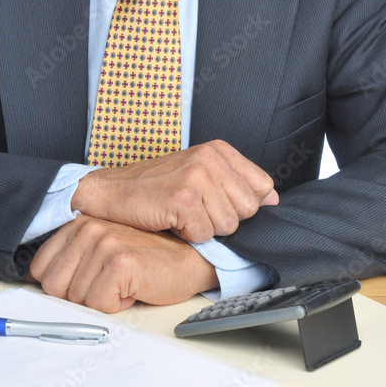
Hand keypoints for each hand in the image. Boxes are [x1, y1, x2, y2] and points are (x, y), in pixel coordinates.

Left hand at [27, 215, 217, 312]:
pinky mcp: (120, 262)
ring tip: (124, 283)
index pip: (40, 269)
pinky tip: (134, 288)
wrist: (189, 258)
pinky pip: (99, 305)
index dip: (64, 287)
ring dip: (103, 300)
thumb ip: (70, 259)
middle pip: (54, 287)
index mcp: (78, 222)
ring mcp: (103, 242)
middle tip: (110, 282)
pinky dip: (117, 306)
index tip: (89, 280)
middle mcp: (88, 227)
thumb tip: (36, 284)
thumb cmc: (148, 257)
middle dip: (81, 296)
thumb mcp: (101, 252)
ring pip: (77, 299)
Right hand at [72, 140, 278, 242]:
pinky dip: (188, 236)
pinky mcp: (183, 198)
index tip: (217, 203)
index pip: (263, 187)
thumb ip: (237, 183)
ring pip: (228, 226)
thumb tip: (274, 198)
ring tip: (181, 214)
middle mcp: (210, 158)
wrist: (111, 192)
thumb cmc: (155, 187)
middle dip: (224, 219)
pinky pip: (205, 235)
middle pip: (248, 210)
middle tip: (195, 210)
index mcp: (219, 150)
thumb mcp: (200, 175)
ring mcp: (197, 177)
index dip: (243, 205)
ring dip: (204, 229)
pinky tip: (170, 220)